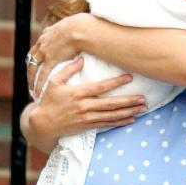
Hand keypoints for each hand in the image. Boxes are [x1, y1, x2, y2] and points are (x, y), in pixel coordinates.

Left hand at [26, 13, 90, 97]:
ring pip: (33, 68)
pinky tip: (39, 92)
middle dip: (31, 69)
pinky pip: (42, 74)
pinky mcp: (50, 60)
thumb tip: (81, 32)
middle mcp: (43, 42)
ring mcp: (45, 51)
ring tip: (33, 89)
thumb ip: (72, 30)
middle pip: (32, 58)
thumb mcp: (73, 24)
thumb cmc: (82, 25)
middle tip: (32, 79)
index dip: (38, 56)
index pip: (39, 47)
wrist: (80, 28)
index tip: (38, 64)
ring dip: (32, 79)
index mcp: (48, 33)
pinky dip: (39, 84)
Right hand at [26, 57, 147, 150]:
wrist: (42, 124)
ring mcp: (87, 118)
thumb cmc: (48, 101)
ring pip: (112, 115)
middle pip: (111, 103)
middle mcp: (84, 106)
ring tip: (142, 108)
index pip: (101, 87)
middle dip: (129, 101)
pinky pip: (107, 124)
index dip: (116, 82)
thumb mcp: (54, 82)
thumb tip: (81, 58)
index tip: (130, 77)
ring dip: (129, 112)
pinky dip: (120, 122)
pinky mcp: (87, 126)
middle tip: (143, 98)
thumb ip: (68, 70)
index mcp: (77, 93)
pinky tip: (131, 119)